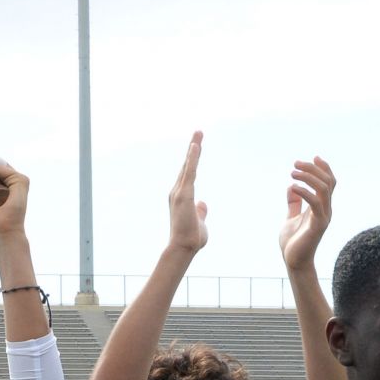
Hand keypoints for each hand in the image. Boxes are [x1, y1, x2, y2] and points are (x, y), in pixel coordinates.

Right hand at [167, 131, 208, 253]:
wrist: (183, 247)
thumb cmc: (190, 238)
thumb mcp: (199, 221)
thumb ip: (200, 211)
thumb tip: (202, 204)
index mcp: (181, 197)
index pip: (188, 173)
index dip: (192, 159)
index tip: (196, 146)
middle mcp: (177, 192)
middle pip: (187, 165)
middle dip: (193, 148)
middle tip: (198, 132)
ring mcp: (179, 192)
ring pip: (188, 166)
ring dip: (193, 149)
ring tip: (198, 134)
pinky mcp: (184, 195)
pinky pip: (190, 172)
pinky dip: (192, 159)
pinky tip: (195, 147)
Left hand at [278, 157, 334, 270]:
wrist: (294, 261)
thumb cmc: (293, 242)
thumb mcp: (291, 218)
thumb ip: (294, 204)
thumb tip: (292, 188)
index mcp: (321, 207)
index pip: (329, 183)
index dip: (324, 169)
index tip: (314, 157)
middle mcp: (326, 210)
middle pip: (328, 182)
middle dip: (313, 169)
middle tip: (295, 163)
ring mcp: (324, 217)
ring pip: (324, 189)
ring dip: (308, 177)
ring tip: (292, 172)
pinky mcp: (318, 225)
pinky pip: (315, 203)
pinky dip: (304, 192)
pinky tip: (292, 187)